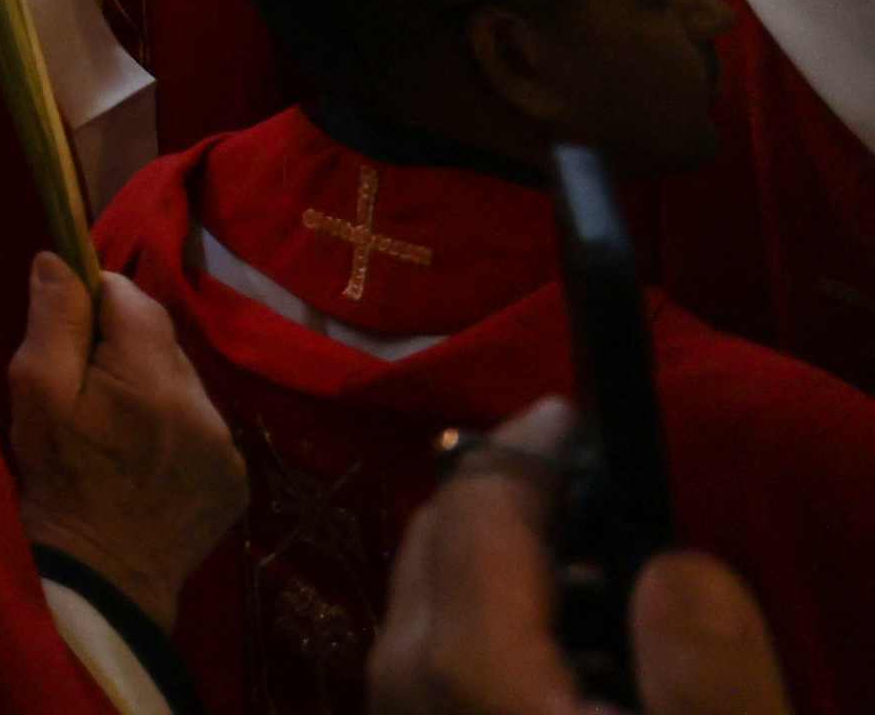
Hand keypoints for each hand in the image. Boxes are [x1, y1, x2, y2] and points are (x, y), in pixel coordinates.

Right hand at [4, 254, 245, 607]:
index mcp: (152, 380)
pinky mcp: (235, 481)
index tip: (70, 331)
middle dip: (123, 350)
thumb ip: (53, 321)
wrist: (103, 580)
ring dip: (151, 392)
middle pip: (161, 343)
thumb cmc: (59, 479)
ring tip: (117, 433)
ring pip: (183, 386)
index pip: (135, 299)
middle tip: (86, 390)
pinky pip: (202, 430)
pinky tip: (146, 463)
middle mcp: (204, 406)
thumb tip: (60, 258)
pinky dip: (174, 433)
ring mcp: (226, 447)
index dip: (98, 302)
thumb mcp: (36, 393)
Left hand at [375, 405, 789, 714]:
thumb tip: (678, 571)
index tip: (582, 415)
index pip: (478, 502)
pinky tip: (564, 637)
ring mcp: (395, 707)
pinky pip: (434, 642)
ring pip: (430, 587)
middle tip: (591, 475)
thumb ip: (704, 678)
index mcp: (467, 662)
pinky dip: (486, 611)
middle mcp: (402, 672)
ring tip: (588, 551)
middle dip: (510, 489)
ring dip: (498, 552)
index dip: (530, 446)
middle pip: (438, 532)